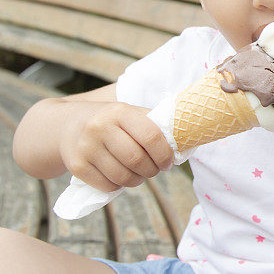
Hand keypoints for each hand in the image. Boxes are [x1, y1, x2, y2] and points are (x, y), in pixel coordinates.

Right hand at [58, 102, 172, 191]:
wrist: (67, 125)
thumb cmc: (110, 121)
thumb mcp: (129, 113)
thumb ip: (153, 124)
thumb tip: (182, 143)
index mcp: (120, 112)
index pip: (151, 136)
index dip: (165, 154)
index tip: (169, 162)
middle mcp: (100, 128)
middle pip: (137, 160)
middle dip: (152, 170)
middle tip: (156, 170)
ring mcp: (86, 147)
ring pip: (122, 176)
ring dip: (138, 180)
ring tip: (141, 175)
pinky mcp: (76, 166)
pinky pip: (107, 185)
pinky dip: (119, 186)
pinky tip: (122, 177)